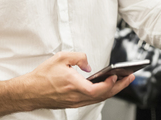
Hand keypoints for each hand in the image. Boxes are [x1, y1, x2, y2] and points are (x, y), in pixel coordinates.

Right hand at [12, 52, 134, 109]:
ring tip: (124, 80)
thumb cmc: (43, 76)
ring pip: (99, 99)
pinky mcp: (74, 103)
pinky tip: (108, 86)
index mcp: (73, 85)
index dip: (108, 85)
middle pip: (102, 96)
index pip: (95, 90)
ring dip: (113, 90)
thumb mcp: (60, 58)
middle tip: (130, 77)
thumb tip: (88, 64)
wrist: (30, 91)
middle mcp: (76, 96)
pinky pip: (93, 100)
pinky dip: (103, 93)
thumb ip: (78, 57)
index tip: (117, 76)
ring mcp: (75, 102)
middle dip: (119, 86)